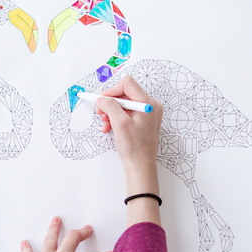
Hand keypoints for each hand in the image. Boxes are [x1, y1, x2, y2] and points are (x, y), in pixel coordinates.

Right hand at [95, 76, 162, 194]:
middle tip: (100, 112)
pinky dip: (116, 118)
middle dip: (111, 103)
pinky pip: (127, 114)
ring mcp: (148, 114)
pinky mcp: (143, 122)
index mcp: (148, 104)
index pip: (128, 84)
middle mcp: (150, 106)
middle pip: (126, 94)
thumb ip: (110, 106)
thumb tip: (102, 99)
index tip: (102, 100)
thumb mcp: (120, 123)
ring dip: (112, 112)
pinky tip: (109, 128)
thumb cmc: (134, 148)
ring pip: (125, 105)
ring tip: (105, 124)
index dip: (112, 90)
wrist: (140, 167)